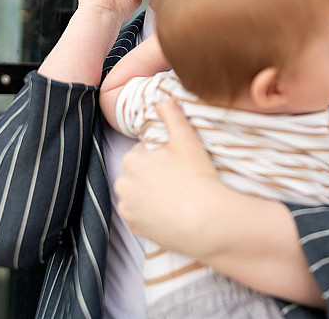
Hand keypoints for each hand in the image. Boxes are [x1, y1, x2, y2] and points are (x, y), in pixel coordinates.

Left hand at [116, 100, 324, 306]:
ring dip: (150, 195)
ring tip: (176, 197)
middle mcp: (123, 184)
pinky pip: (140, 217)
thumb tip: (161, 98)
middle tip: (180, 181)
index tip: (179, 165)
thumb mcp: (186, 138)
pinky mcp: (134, 228)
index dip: (164, 158)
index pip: (145, 153)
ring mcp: (127, 208)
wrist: (205, 221)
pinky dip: (151, 215)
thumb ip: (171, 114)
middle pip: (139, 175)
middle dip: (154, 176)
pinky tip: (170, 213)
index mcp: (132, 160)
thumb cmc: (196, 176)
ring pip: (138, 195)